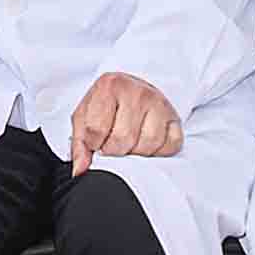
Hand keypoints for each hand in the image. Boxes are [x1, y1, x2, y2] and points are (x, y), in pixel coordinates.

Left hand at [63, 69, 182, 168]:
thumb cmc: (107, 104)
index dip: (92, 144)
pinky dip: (157, 152)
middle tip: (111, 143)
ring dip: (135, 153)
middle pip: (122, 140)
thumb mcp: (85, 117)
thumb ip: (79, 143)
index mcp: (110, 86)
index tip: (95, 141)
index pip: (96, 129)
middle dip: (113, 150)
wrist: (132, 89)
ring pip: (147, 145)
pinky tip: (146, 143)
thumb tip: (80, 169)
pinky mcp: (175, 118)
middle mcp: (137, 92)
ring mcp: (159, 104)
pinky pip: (169, 147)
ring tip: (128, 143)